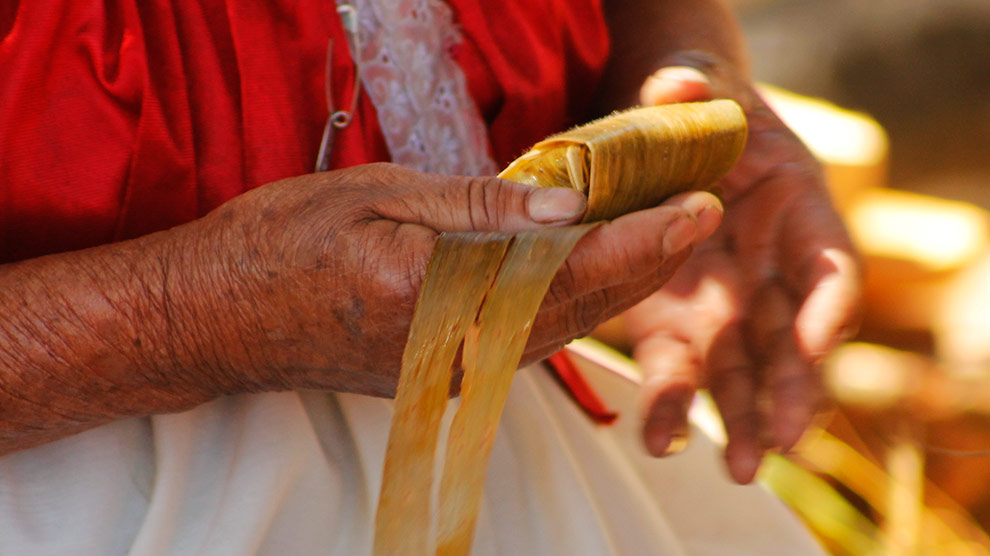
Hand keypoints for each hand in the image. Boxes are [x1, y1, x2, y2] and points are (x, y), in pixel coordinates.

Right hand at [175, 163, 721, 398]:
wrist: (220, 318)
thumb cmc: (284, 244)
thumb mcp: (379, 198)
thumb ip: (476, 208)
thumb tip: (565, 208)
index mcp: (440, 298)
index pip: (567, 271)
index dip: (639, 242)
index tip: (692, 210)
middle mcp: (457, 350)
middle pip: (579, 309)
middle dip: (649, 264)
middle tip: (695, 216)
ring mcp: (451, 370)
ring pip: (562, 330)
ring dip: (618, 288)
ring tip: (662, 239)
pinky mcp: (444, 373)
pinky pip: (529, 341)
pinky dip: (573, 305)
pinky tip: (595, 274)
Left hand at [625, 61, 860, 482]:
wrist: (661, 138)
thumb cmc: (694, 107)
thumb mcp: (695, 85)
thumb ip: (690, 86)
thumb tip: (676, 86)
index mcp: (795, 207)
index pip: (829, 263)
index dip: (830, 303)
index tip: (818, 340)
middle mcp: (770, 267)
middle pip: (794, 336)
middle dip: (794, 388)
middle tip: (785, 438)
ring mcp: (725, 302)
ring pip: (746, 368)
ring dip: (747, 418)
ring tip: (742, 468)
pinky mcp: (674, 323)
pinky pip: (680, 368)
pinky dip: (676, 405)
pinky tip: (664, 439)